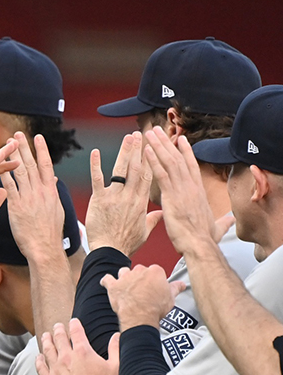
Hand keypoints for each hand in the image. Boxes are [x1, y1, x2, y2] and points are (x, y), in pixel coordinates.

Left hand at [1, 132, 65, 263]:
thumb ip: (52, 192)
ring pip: (20, 172)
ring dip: (13, 156)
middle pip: (31, 164)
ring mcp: (28, 198)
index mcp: (50, 191)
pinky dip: (4, 175)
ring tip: (8, 144)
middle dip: (24, 147)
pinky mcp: (17, 207)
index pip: (46, 165)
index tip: (37, 137)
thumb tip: (51, 179)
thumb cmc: (49, 232)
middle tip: (18, 134)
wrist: (44, 248)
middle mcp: (40, 191)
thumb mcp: (56, 209)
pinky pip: (9, 187)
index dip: (41, 150)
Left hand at [35, 320, 120, 374]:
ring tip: (45, 336)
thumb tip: (117, 336)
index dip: (74, 324)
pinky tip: (39, 356)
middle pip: (59, 338)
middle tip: (57, 326)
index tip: (73, 321)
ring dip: (46, 341)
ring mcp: (55, 369)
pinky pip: (40, 367)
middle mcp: (67, 357)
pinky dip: (39, 360)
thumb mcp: (116, 367)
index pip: (77, 332)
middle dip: (58, 330)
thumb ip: (115, 349)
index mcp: (83, 352)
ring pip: (48, 350)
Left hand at [83, 132, 157, 254]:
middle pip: (137, 169)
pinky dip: (96, 165)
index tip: (153, 147)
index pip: (148, 176)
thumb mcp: (144, 232)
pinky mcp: (99, 200)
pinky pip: (97, 179)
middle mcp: (130, 196)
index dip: (151, 160)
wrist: (110, 251)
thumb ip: (152, 220)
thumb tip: (160, 213)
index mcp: (141, 202)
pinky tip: (96, 152)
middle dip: (139, 150)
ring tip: (128, 137)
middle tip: (141, 134)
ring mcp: (114, 197)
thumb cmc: (126, 244)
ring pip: (121, 170)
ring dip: (125, 152)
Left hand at [101, 265, 186, 329]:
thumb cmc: (155, 307)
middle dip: (140, 278)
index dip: (154, 280)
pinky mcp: (113, 286)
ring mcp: (125, 277)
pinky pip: (106, 279)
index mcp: (155, 271)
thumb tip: (181, 285)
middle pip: (139, 271)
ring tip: (128, 286)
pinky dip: (106, 281)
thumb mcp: (171, 297)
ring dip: (125, 278)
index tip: (154, 286)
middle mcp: (139, 271)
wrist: (140, 316)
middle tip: (142, 289)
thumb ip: (175, 288)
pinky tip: (108, 283)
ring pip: (123, 272)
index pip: (155, 271)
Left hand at [142, 127, 221, 256]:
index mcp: (198, 191)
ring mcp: (182, 189)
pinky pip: (161, 174)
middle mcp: (191, 186)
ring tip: (150, 133)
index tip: (180, 139)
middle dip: (167, 143)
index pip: (191, 166)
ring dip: (159, 146)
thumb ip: (221, 222)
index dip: (185, 152)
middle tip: (158, 130)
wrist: (199, 245)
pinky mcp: (171, 196)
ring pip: (169, 162)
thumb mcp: (216, 227)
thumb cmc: (205, 239)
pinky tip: (146, 150)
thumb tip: (229, 221)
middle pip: (178, 158)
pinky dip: (154, 161)